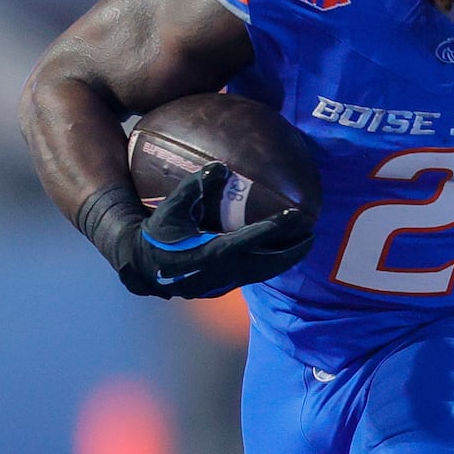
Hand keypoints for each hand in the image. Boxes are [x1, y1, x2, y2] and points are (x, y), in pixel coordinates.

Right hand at [104, 164, 313, 298]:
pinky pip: (253, 275)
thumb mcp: (172, 208)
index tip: (296, 217)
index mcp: (210, 253)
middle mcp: (221, 272)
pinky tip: (280, 253)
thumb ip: (195, 187)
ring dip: (284, 259)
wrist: (141, 266)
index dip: (274, 229)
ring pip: (262, 272)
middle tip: (312, 234)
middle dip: (292, 250)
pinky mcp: (222, 287)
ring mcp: (223, 283)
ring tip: (304, 244)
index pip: (250, 240)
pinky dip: (270, 264)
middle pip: (267, 263)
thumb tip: (220, 166)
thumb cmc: (157, 234)